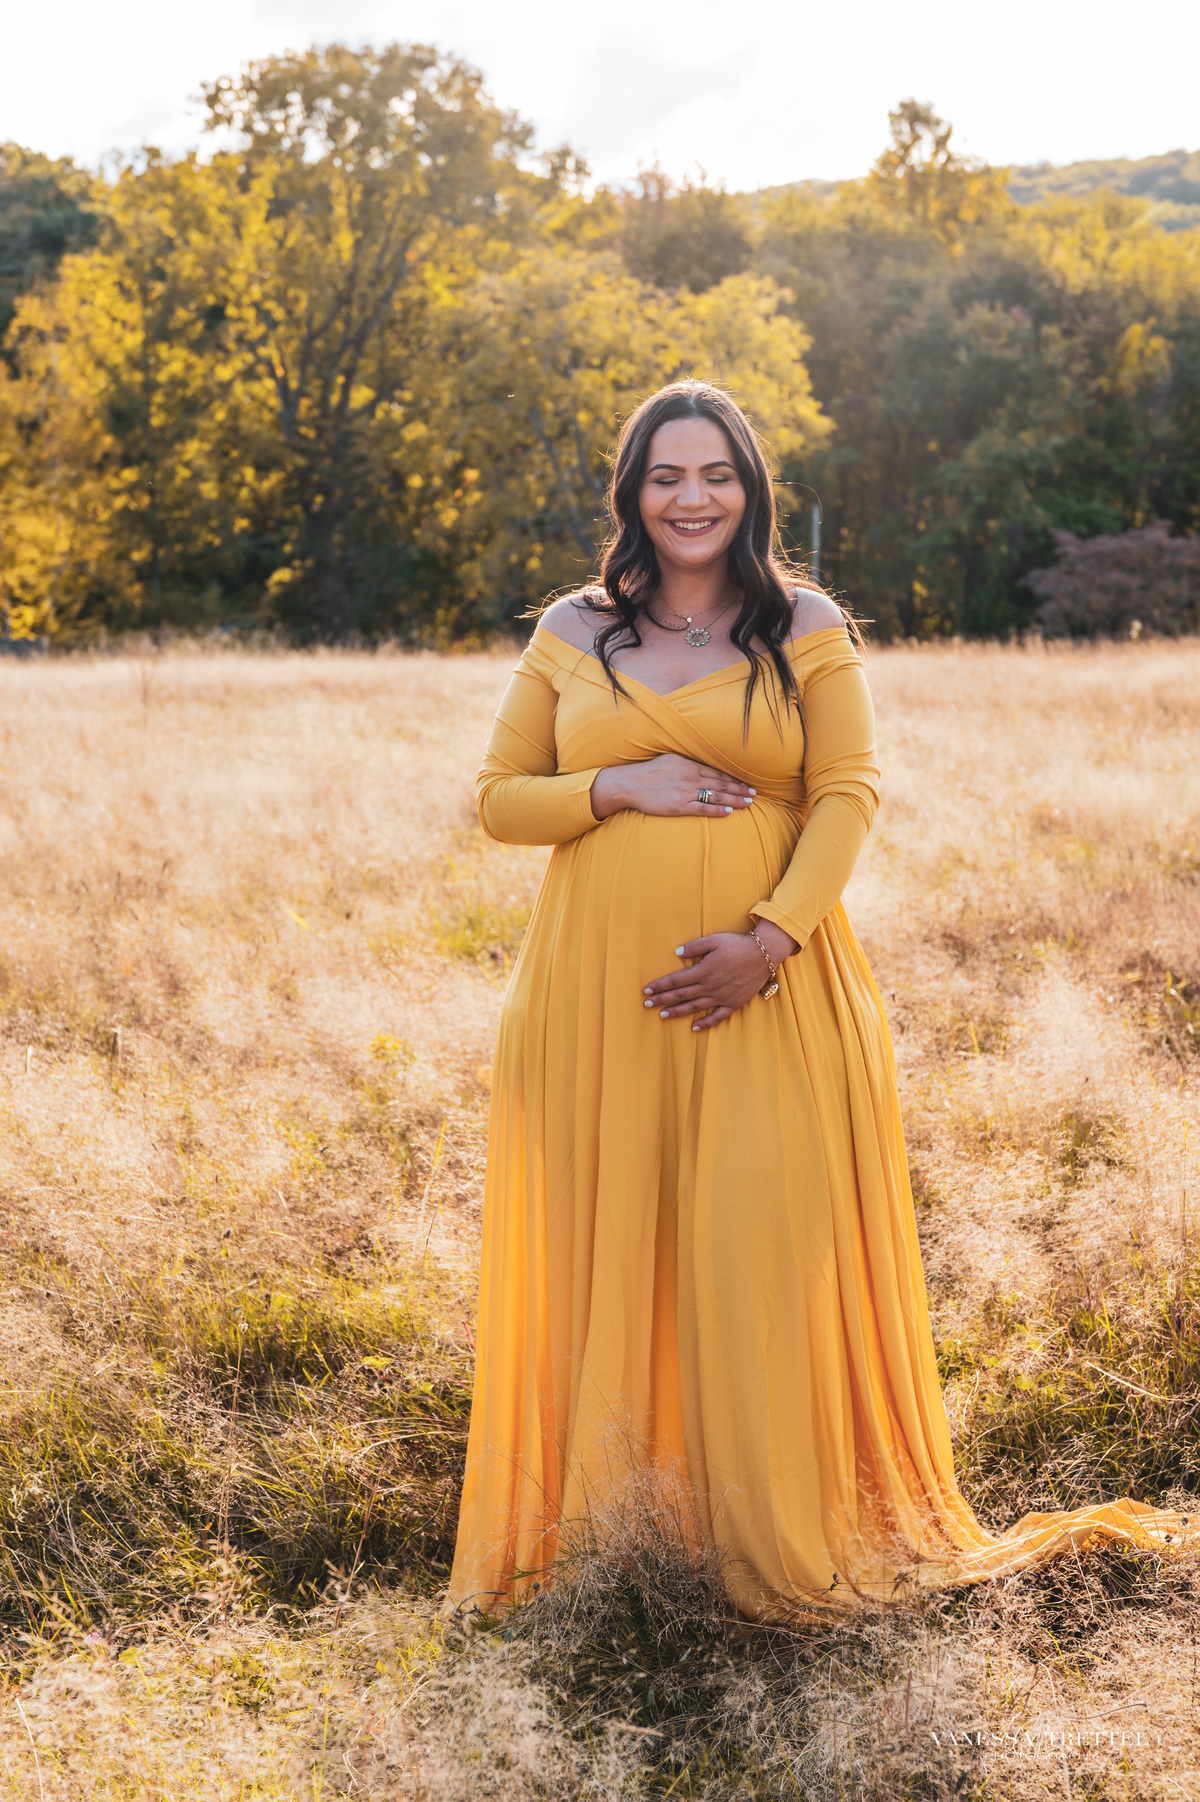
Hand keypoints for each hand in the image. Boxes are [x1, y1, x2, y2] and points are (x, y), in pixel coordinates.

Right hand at [591, 754, 753, 820]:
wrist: (629, 783)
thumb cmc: (648, 772)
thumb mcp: (669, 760)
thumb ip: (687, 764)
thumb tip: (700, 767)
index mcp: (689, 765)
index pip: (717, 772)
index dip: (734, 778)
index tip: (746, 783)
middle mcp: (691, 777)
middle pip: (721, 784)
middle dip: (740, 789)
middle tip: (754, 794)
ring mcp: (686, 792)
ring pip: (716, 796)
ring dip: (735, 799)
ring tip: (749, 803)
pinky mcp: (679, 806)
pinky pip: (703, 808)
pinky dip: (718, 809)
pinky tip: (729, 811)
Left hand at [643, 921, 798, 1030]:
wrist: (763, 955)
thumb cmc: (737, 945)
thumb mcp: (714, 940)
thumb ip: (694, 947)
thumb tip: (677, 953)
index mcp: (703, 971)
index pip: (676, 980)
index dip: (660, 986)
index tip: (647, 990)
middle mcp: (709, 987)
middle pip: (681, 995)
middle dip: (662, 1000)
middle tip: (647, 1004)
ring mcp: (721, 997)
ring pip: (694, 1007)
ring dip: (677, 1012)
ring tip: (662, 1015)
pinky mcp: (733, 1004)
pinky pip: (716, 1017)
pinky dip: (705, 1023)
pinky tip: (694, 1027)